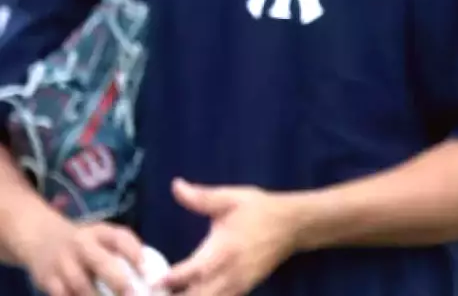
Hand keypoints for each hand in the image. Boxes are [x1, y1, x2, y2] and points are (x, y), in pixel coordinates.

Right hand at [21, 218, 146, 295]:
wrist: (42, 238)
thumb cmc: (85, 242)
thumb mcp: (103, 235)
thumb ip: (124, 248)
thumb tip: (151, 273)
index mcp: (100, 232)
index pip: (120, 238)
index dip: (134, 253)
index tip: (146, 271)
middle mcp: (81, 244)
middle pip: (100, 263)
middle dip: (117, 281)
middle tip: (132, 294)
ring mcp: (62, 262)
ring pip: (80, 284)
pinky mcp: (47, 279)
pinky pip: (63, 295)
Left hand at [160, 179, 296, 295]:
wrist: (294, 225)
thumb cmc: (259, 210)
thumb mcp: (231, 198)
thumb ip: (201, 197)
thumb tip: (176, 185)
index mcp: (222, 250)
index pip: (191, 272)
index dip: (169, 280)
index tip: (150, 282)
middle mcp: (228, 273)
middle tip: (153, 291)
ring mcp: (237, 285)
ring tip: (168, 293)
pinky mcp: (243, 289)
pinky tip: (191, 294)